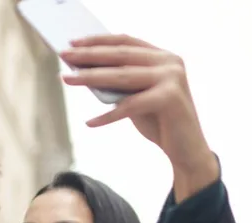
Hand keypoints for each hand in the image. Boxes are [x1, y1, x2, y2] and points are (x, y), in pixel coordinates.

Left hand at [60, 35, 218, 199]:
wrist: (188, 151)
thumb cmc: (160, 123)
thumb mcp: (136, 97)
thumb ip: (119, 83)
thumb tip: (83, 71)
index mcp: (163, 56)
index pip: (126, 41)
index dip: (98, 41)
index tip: (72, 43)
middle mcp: (170, 62)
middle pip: (121, 55)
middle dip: (89, 55)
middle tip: (63, 55)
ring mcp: (172, 78)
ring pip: (122, 76)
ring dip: (91, 78)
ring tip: (67, 79)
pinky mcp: (170, 98)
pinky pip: (130, 106)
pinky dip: (108, 116)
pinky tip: (90, 122)